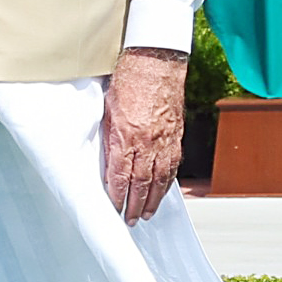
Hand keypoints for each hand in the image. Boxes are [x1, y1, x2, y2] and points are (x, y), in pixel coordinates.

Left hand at [102, 46, 187, 224]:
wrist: (156, 62)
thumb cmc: (129, 78)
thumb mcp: (107, 106)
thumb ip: (109, 133)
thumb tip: (105, 156)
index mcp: (126, 133)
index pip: (120, 173)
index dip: (117, 194)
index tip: (113, 206)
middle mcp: (147, 141)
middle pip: (141, 182)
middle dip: (135, 204)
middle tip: (130, 220)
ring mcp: (164, 139)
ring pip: (160, 178)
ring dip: (153, 199)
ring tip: (146, 214)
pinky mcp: (176, 135)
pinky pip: (172, 165)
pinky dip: (167, 183)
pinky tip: (162, 191)